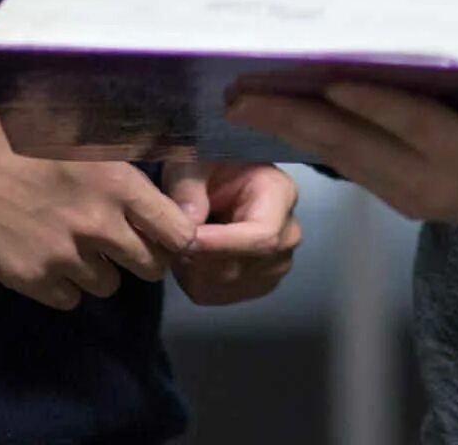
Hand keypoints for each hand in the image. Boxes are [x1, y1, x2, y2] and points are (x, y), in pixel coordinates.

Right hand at [0, 99, 197, 310]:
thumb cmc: (18, 132)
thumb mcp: (85, 131)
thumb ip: (127, 157)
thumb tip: (168, 165)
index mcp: (119, 184)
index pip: (178, 232)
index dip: (175, 236)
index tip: (164, 233)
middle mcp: (99, 226)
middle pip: (150, 268)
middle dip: (141, 257)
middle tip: (121, 242)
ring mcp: (64, 257)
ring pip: (108, 286)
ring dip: (99, 271)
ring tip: (75, 245)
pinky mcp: (31, 280)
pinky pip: (68, 299)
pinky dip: (63, 285)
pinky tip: (47, 258)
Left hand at [168, 160, 302, 306]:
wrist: (223, 180)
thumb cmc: (211, 166)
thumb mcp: (195, 162)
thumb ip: (189, 187)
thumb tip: (188, 222)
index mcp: (280, 195)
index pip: (261, 236)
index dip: (219, 244)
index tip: (183, 239)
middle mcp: (287, 235)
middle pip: (238, 266)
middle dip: (195, 257)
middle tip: (169, 234)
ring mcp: (276, 265)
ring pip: (222, 285)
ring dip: (190, 269)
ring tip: (181, 239)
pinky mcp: (257, 285)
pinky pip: (215, 295)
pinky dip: (192, 280)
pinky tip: (190, 255)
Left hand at [224, 24, 457, 237]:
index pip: (408, 124)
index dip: (364, 102)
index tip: (323, 79)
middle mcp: (432, 182)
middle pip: (354, 145)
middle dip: (294, 117)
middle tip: (240, 90)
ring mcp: (413, 195)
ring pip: (341, 159)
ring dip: (289, 131)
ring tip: (239, 102)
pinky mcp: (403, 198)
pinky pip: (350, 168)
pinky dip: (312, 144)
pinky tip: (276, 121)